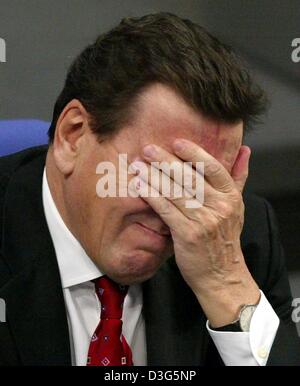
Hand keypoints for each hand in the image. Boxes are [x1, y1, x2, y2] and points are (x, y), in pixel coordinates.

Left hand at [133, 138, 259, 326]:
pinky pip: (167, 210)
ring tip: (138, 165)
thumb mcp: (237, 207)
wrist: (222, 274)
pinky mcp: (188, 234)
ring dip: (154, 176)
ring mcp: (204, 220)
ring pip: (176, 192)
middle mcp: (220, 206)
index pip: (213, 167)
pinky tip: (140, 186)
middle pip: (190, 177)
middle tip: (148, 149)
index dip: (194, 153)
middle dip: (166, 161)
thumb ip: (239, 177)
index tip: (176, 142)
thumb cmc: (224, 238)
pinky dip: (152, 196)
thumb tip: (245, 150)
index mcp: (231, 196)